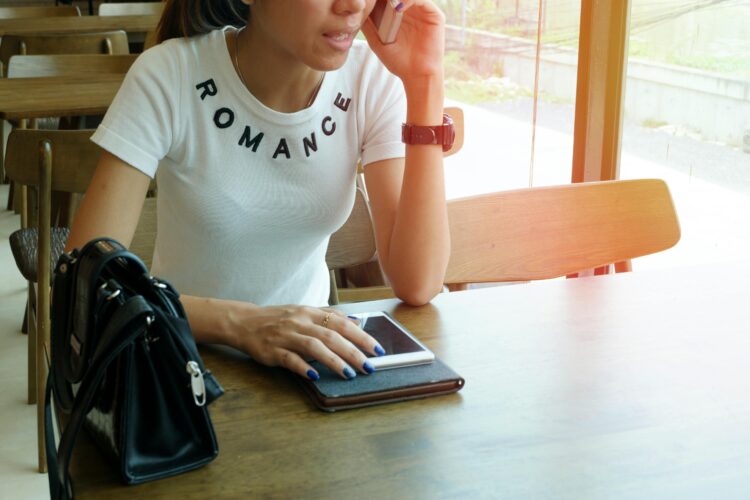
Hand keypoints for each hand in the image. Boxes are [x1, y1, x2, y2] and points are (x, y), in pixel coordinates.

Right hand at [229, 304, 384, 379]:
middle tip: (369, 366)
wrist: (245, 322)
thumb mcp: (305, 311)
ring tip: (349, 374)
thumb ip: (330, 316)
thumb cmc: (279, 319)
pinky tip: (315, 375)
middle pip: (331, 335)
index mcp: (310, 312)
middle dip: (353, 352)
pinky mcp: (272, 350)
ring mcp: (286, 336)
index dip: (361, 336)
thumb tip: (356, 322)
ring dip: (334, 361)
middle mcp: (300, 322)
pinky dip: (303, 366)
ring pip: (313, 346)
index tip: (377, 349)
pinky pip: (289, 359)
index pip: (341, 323)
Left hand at [361, 0, 445, 82]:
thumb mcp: (377, 40)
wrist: (416, 75)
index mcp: (398, 13)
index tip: (367, 1)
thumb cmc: (398, 60)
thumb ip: (368, 24)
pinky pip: (421, 0)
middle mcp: (411, 8)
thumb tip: (357, 9)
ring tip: (385, 0)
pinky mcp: (434, 15)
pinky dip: (409, 0)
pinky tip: (397, 7)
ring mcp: (422, 11)